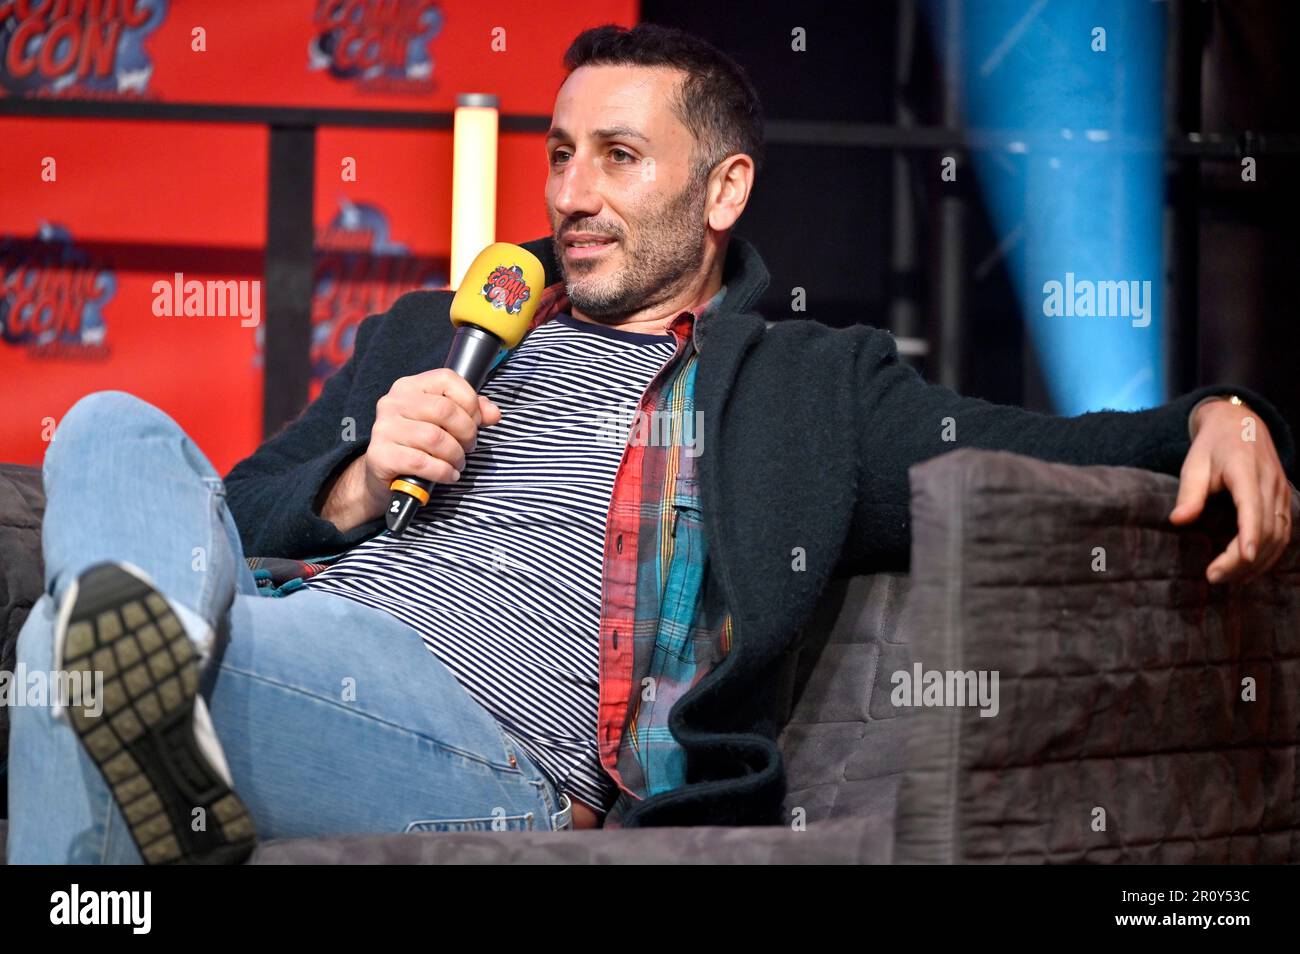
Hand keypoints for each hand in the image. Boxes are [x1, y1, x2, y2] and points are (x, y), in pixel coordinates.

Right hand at [363, 369, 501, 506]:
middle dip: (466, 432)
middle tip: (469, 447)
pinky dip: (442, 471)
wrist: (384, 476)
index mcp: (410, 387)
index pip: (447, 379)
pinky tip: (448, 475)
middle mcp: (393, 402)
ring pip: (435, 438)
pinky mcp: (380, 455)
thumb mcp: (444, 423)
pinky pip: (422, 462)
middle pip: (444, 410)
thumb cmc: (418, 445)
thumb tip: (494, 413)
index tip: (476, 422)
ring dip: (455, 455)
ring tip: (458, 463)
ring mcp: (384, 428)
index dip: (470, 401)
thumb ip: (471, 412)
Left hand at [1169, 398, 1292, 583]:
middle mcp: (1270, 482)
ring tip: (1229, 579)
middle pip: (1266, 527)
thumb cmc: (1212, 445)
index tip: (1244, 557)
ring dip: (1258, 562)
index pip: (1253, 505)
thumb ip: (1189, 493)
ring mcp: (1281, 492)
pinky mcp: (1284, 500)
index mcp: (1246, 469)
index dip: (1251, 533)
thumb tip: (1178, 521)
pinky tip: (1249, 569)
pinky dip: (1270, 554)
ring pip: (1279, 535)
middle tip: (1214, 577)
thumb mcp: (1194, 463)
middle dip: (1243, 558)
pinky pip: (1283, 532)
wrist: (1240, 422)